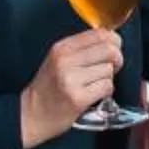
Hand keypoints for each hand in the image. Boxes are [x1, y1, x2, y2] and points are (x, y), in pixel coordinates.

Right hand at [19, 27, 122, 147]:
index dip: (114, 41)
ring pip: (109, 70)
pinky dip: (106, 91)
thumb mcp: (57, 59)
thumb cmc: (48, 87)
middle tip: (113, 67)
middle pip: (109, 50)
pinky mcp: (78, 98)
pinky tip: (95, 94)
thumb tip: (112, 40)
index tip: (114, 49)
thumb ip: (81, 48)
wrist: (31, 114)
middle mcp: (65, 61)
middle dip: (117, 59)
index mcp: (61, 48)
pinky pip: (107, 87)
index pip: (99, 34)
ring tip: (96, 84)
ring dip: (108, 78)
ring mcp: (71, 80)